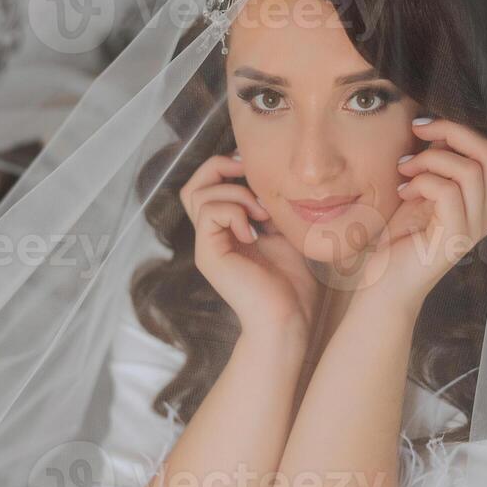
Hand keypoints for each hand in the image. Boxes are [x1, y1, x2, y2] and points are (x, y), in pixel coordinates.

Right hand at [180, 151, 318, 341]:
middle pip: (193, 185)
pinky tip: (254, 233)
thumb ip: (270, 208)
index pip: (208, 186)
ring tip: (261, 216)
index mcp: (228, 230)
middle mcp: (212, 236)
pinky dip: (234, 212)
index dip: (226, 167)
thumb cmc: (293, 285)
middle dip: (219, 167)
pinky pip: (209, 212)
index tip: (255, 168)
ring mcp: (208, 246)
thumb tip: (265, 178)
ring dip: (236, 193)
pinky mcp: (208, 255)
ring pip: (200, 194)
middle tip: (248, 174)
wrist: (289, 319)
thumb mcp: (285, 234)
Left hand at [352, 117, 486, 314]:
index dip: (457, 129)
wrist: (384, 287)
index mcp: (479, 203)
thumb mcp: (418, 194)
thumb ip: (433, 168)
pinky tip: (403, 191)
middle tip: (417, 130)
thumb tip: (435, 130)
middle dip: (451, 131)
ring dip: (431, 159)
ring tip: (404, 170)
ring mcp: (473, 228)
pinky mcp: (455, 238)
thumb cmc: (397, 243)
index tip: (421, 126)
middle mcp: (484, 215)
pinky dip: (422, 182)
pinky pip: (447, 191)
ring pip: (469, 170)